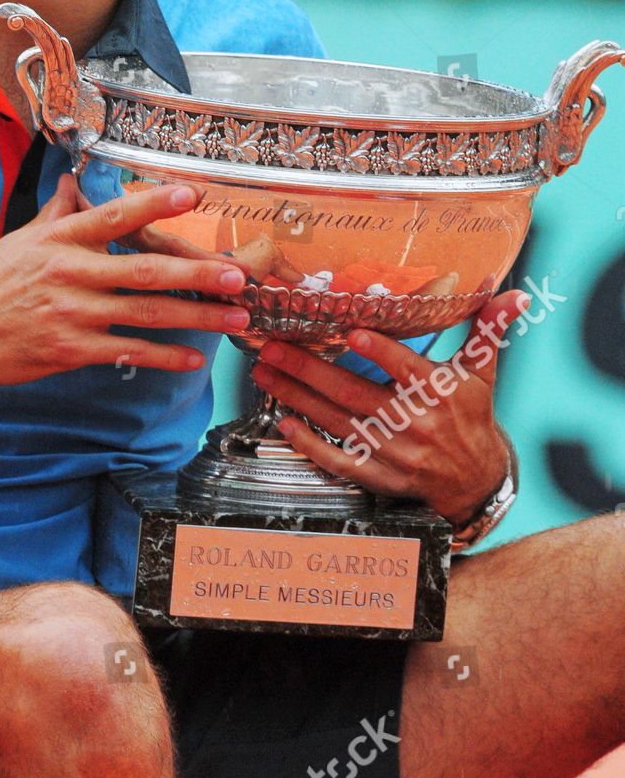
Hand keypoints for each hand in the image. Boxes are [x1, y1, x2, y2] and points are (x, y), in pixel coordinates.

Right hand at [0, 175, 249, 390]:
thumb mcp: (20, 238)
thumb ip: (55, 212)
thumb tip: (70, 181)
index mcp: (59, 239)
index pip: (114, 217)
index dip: (154, 205)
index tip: (193, 196)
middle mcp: (70, 272)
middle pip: (145, 271)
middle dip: (197, 274)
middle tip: (237, 275)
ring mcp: (72, 314)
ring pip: (146, 314)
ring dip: (196, 317)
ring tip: (234, 316)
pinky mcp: (70, 350)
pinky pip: (127, 353)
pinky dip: (163, 356)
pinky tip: (192, 358)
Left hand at [249, 289, 529, 524]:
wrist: (476, 483)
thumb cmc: (472, 417)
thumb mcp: (481, 373)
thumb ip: (488, 330)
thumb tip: (511, 293)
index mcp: (440, 394)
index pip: (407, 369)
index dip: (380, 352)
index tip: (352, 332)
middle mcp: (415, 424)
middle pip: (356, 394)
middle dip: (309, 370)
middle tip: (274, 347)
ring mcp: (394, 454)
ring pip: (338, 423)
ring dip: (297, 397)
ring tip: (265, 374)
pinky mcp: (379, 477)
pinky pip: (338, 461)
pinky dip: (310, 445)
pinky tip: (284, 423)